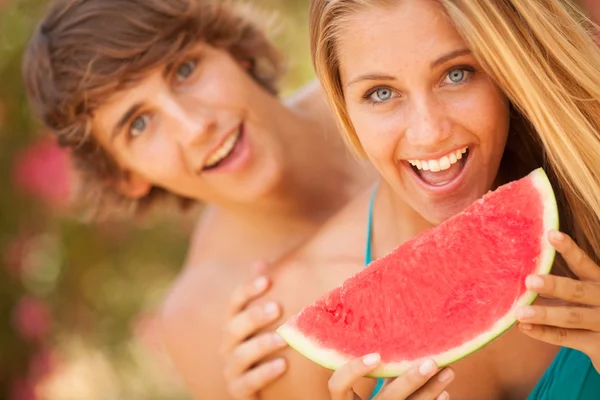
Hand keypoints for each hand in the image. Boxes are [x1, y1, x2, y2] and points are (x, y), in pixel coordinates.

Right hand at [221, 262, 287, 399]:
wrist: (266, 390)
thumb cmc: (270, 347)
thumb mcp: (268, 322)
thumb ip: (265, 294)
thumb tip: (261, 262)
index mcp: (235, 325)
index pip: (235, 303)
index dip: (247, 290)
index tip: (266, 279)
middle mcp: (229, 346)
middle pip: (234, 327)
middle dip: (254, 316)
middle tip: (277, 307)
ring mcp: (232, 370)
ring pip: (239, 355)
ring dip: (261, 345)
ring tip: (283, 339)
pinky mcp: (239, 391)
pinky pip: (246, 384)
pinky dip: (264, 373)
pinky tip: (283, 365)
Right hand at [328, 353, 453, 399]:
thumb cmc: (363, 392)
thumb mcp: (361, 381)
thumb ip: (370, 364)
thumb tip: (385, 318)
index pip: (338, 386)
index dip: (354, 371)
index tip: (376, 355)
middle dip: (410, 381)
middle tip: (430, 362)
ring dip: (430, 390)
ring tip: (448, 371)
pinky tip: (444, 392)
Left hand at [516, 229, 599, 371]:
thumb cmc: (592, 311)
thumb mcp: (585, 294)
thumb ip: (562, 286)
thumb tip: (523, 275)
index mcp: (599, 281)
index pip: (583, 263)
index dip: (568, 249)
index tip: (551, 234)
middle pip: (577, 291)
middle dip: (554, 285)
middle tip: (529, 280)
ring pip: (571, 317)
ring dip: (544, 314)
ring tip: (519, 312)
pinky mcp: (597, 344)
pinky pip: (566, 337)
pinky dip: (544, 333)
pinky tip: (524, 327)